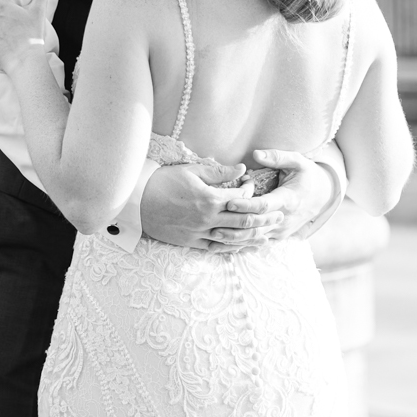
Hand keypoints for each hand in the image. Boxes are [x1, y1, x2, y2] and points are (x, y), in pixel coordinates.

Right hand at [140, 161, 284, 251]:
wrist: (137, 201)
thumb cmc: (163, 182)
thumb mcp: (191, 171)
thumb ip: (218, 172)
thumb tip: (241, 169)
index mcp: (209, 198)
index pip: (240, 198)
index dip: (251, 192)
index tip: (254, 185)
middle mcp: (207, 218)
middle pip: (243, 221)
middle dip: (263, 219)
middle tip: (278, 216)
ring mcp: (199, 233)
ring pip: (233, 238)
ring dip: (252, 237)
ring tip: (268, 236)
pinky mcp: (191, 243)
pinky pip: (216, 248)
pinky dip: (232, 248)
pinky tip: (244, 247)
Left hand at [223, 150, 336, 240]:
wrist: (323, 196)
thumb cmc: (307, 175)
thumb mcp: (298, 161)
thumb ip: (277, 157)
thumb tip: (256, 154)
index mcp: (288, 199)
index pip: (264, 205)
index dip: (246, 205)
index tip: (228, 202)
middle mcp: (284, 219)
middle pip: (257, 227)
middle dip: (234, 227)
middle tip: (212, 224)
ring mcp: (281, 230)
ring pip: (255, 240)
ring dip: (234, 240)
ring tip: (212, 238)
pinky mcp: (277, 236)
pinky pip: (257, 244)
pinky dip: (240, 246)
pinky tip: (222, 248)